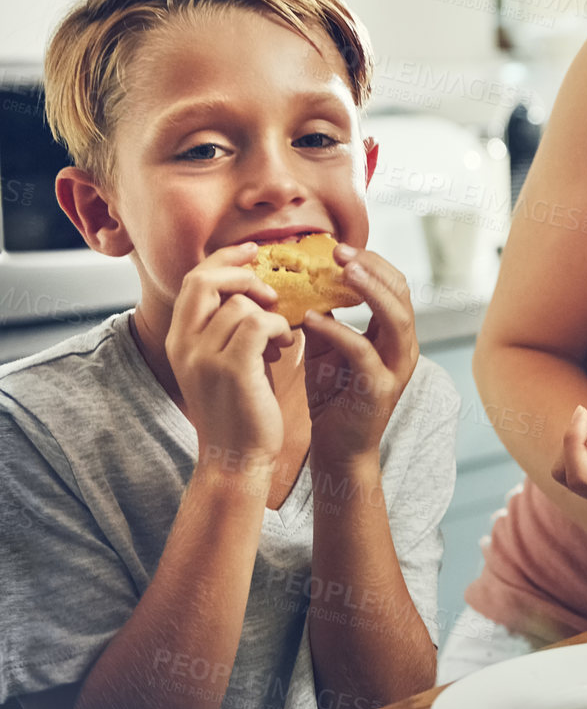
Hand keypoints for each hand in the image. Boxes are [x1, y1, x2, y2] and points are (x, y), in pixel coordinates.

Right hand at [166, 243, 294, 471]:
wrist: (237, 457)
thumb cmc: (240, 407)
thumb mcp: (225, 361)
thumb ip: (228, 326)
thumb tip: (253, 290)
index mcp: (178, 339)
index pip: (193, 280)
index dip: (223, 259)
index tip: (252, 252)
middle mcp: (182, 345)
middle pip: (205, 280)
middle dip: (243, 275)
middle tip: (272, 292)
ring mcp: (203, 357)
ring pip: (240, 304)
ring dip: (272, 315)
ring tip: (282, 339)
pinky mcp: (230, 369)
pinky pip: (258, 323)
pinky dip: (279, 328)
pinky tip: (285, 348)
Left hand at [302, 244, 418, 467]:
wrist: (338, 449)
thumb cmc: (332, 399)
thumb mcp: (326, 350)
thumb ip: (324, 319)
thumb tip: (304, 284)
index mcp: (394, 335)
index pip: (395, 286)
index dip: (372, 263)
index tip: (338, 248)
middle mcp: (404, 347)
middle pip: (402, 294)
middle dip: (373, 268)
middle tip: (340, 252)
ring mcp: (396, 368)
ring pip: (396, 317)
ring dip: (370, 291)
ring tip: (342, 272)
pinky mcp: (380, 388)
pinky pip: (363, 350)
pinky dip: (338, 331)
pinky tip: (311, 319)